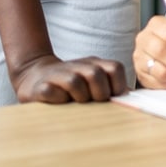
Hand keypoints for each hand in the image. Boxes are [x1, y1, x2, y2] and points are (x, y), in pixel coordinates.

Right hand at [10, 53, 127, 103]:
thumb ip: (110, 86)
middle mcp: (77, 66)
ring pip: (75, 83)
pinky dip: (58, 99)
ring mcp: (58, 75)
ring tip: (76, 102)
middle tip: (93, 101)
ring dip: (79, 97)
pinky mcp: (41, 86)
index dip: (118, 85)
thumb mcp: (92, 81)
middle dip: (99, 93)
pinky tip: (58, 102)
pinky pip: (52, 92)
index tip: (113, 98)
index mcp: (94, 64)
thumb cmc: (70, 83)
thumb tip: (131, 96)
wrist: (34, 75)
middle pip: (96, 75)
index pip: (115, 68)